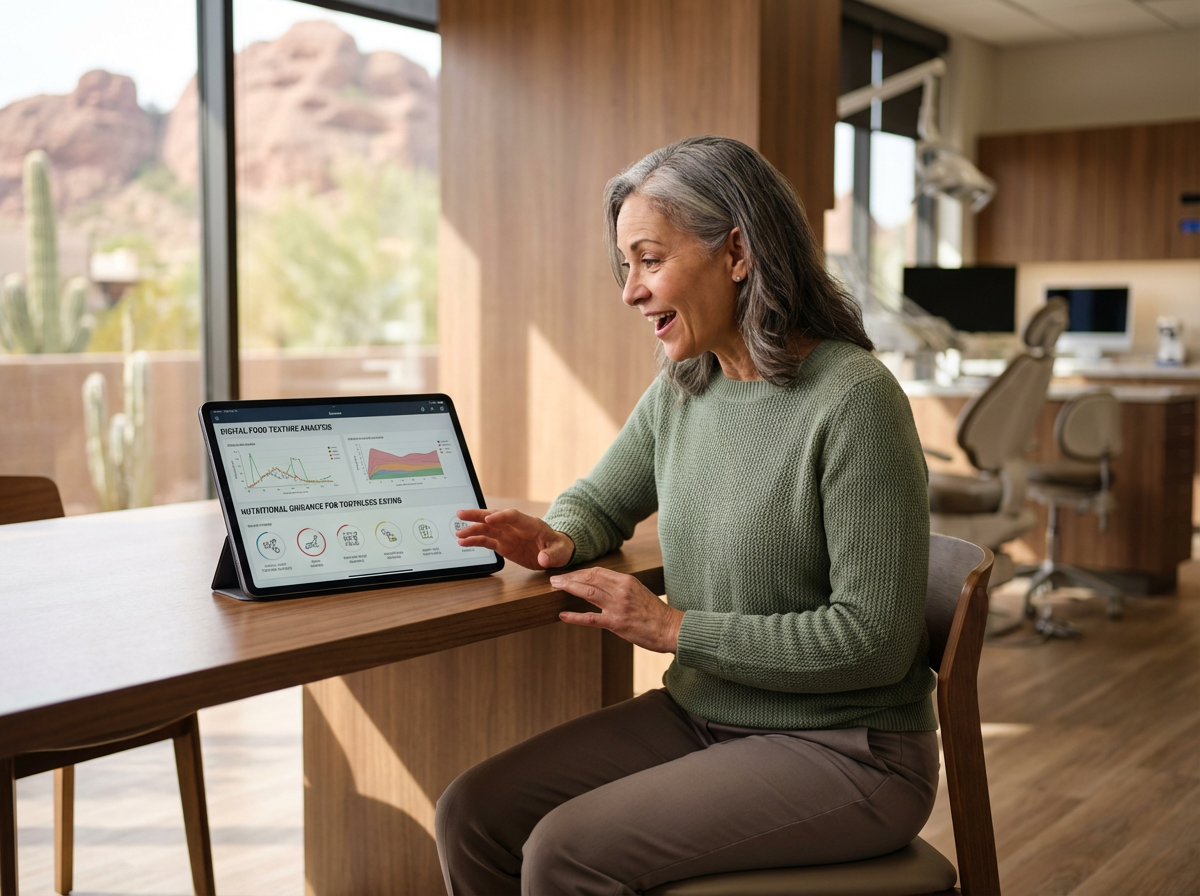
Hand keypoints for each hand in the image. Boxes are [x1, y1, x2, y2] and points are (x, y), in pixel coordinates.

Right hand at [455, 508, 574, 569]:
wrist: (555, 551)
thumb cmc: (559, 548)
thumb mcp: (560, 552)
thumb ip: (552, 554)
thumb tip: (543, 559)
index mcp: (530, 524)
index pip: (513, 516)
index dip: (500, 517)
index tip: (488, 520)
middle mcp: (516, 527)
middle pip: (494, 517)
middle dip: (478, 515)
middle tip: (462, 514)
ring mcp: (508, 535)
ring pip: (487, 529)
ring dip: (472, 529)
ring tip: (458, 533)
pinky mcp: (503, 545)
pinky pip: (487, 541)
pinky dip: (475, 541)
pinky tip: (463, 542)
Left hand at [551, 568, 682, 653]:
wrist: (671, 628)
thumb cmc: (656, 613)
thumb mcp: (639, 592)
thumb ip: (621, 588)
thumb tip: (602, 586)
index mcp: (626, 581)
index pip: (597, 571)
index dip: (580, 572)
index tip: (568, 575)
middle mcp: (621, 590)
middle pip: (589, 579)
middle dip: (569, 578)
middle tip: (554, 579)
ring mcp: (618, 606)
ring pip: (587, 593)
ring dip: (568, 588)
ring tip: (554, 588)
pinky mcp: (616, 623)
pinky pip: (590, 618)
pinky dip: (574, 616)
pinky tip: (562, 615)